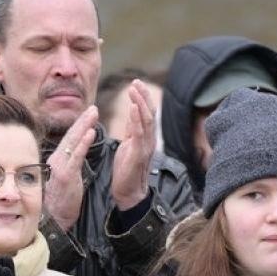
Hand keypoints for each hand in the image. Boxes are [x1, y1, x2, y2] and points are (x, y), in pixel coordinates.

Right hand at [44, 105, 95, 231]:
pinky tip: (91, 133)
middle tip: (93, 108)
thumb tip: (74, 157)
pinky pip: (76, 157)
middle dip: (83, 120)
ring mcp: (60, 167)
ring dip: (84, 126)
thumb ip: (69, 166)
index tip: (89, 114)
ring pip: (73, 142)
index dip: (79, 126)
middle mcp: (57, 160)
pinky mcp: (66, 175)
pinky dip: (83, 143)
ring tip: (93, 113)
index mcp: (58, 161)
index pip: (70, 140)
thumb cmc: (61, 201)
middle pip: (71, 136)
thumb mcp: (66, 179)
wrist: (53, 219)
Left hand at [109, 80, 156, 211]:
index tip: (136, 84)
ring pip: (146, 120)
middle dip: (143, 96)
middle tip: (136, 82)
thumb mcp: (128, 146)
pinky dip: (136, 119)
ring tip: (134, 89)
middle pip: (149, 113)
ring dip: (140, 103)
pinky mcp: (138, 154)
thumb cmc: (127, 171)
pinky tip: (133, 107)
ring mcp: (145, 147)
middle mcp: (149, 140)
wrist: (128, 193)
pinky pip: (139, 133)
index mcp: (145, 138)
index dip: (143, 98)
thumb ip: (132, 131)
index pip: (146, 114)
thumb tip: (132, 115)